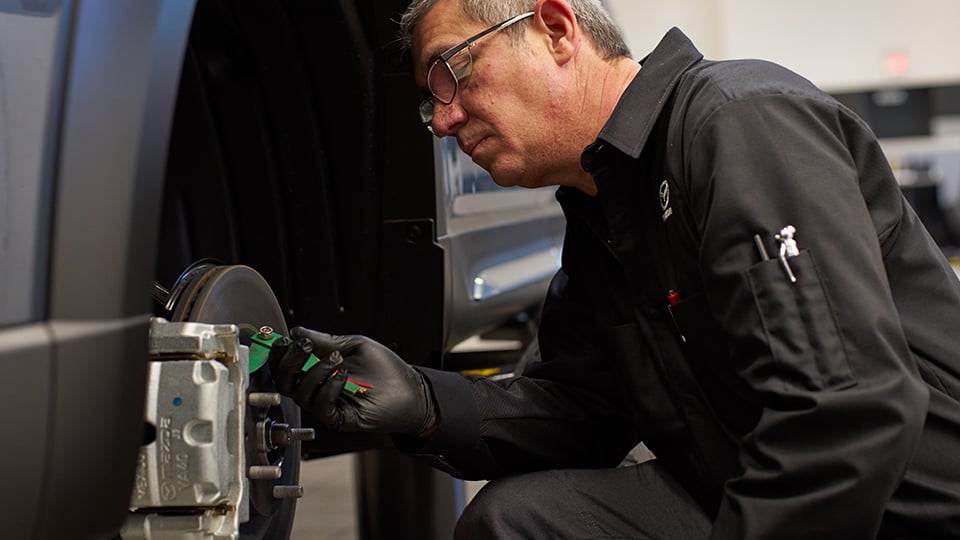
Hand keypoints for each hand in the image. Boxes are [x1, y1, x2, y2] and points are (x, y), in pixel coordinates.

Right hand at [268, 327, 437, 435]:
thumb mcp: (353, 346)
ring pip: (300, 392)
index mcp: (317, 369)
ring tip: (338, 360)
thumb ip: (325, 341)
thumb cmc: (384, 369)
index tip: (283, 340)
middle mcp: (317, 387)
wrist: (408, 389)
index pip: (286, 364)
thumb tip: (297, 332)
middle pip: (284, 380)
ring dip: (315, 372)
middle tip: (306, 347)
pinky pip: (320, 405)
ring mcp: (325, 404)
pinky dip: (328, 387)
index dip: (279, 353)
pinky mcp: (336, 418)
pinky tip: (343, 376)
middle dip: (291, 361)